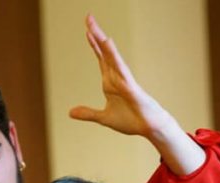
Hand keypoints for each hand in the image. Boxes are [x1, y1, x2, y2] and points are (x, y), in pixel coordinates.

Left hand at [69, 15, 174, 139]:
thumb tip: (70, 112)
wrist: (148, 128)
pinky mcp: (131, 88)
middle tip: (88, 17)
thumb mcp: (104, 118)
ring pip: (112, 58)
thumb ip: (88, 113)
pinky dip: (115, 58)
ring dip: (103, 42)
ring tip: (94, 28)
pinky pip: (122, 70)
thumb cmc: (131, 120)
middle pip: (104, 52)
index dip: (94, 45)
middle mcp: (117, 77)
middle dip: (96, 35)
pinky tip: (109, 46)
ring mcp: (124, 80)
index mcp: (110, 82)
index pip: (101, 59)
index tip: (87, 30)